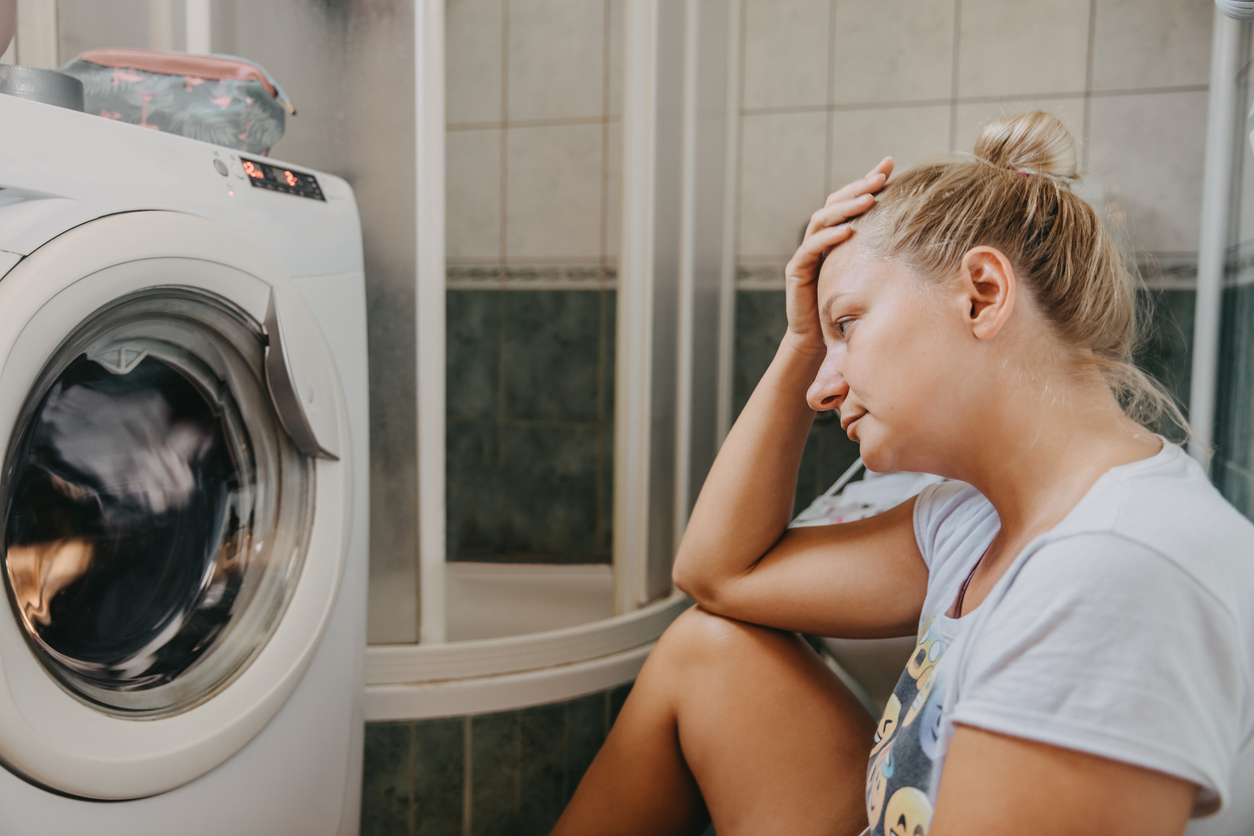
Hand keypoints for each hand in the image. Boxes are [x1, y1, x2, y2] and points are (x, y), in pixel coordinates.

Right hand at [783, 157, 892, 354]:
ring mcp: (806, 253)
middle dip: (858, 187)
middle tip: (881, 177)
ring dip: (844, 207)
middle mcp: (820, 240)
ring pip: (821, 219)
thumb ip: (887, 255)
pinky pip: (810, 248)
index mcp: (837, 236)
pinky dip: (827, 237)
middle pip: (834, 202)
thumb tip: (927, 235)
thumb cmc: (849, 308)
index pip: (850, 200)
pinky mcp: (797, 271)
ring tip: (867, 199)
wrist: (818, 341)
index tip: (889, 163)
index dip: (867, 180)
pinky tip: (846, 231)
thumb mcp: (873, 276)